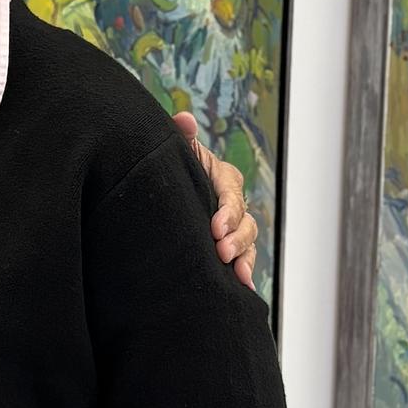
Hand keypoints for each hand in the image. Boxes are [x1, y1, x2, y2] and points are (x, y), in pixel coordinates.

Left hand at [171, 111, 255, 288]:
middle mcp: (231, 202)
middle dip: (236, 237)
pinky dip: (245, 272)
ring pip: (248, 240)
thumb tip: (184, 119)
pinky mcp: (227, 245)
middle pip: (245, 220)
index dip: (228, 211)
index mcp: (222, 177)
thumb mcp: (175, 150)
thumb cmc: (170, 167)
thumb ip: (181, 135)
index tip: (216, 228)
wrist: (159, 192)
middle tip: (223, 252)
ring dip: (244, 257)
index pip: (232, 192)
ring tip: (236, 273)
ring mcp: (232, 225)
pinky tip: (243, 287)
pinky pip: (243, 259)